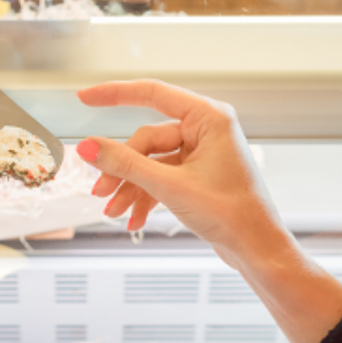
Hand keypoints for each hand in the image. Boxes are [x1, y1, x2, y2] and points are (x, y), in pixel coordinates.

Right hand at [73, 80, 278, 243]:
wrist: (257, 249)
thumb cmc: (233, 214)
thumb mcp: (170, 186)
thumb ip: (125, 163)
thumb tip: (87, 146)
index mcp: (210, 119)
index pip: (153, 93)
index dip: (114, 94)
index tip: (84, 98)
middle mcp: (206, 130)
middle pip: (145, 140)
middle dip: (121, 169)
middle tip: (101, 191)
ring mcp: (200, 153)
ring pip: (148, 162)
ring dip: (129, 187)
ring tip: (114, 211)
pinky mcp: (196, 174)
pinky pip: (159, 177)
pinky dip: (144, 196)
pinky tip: (134, 218)